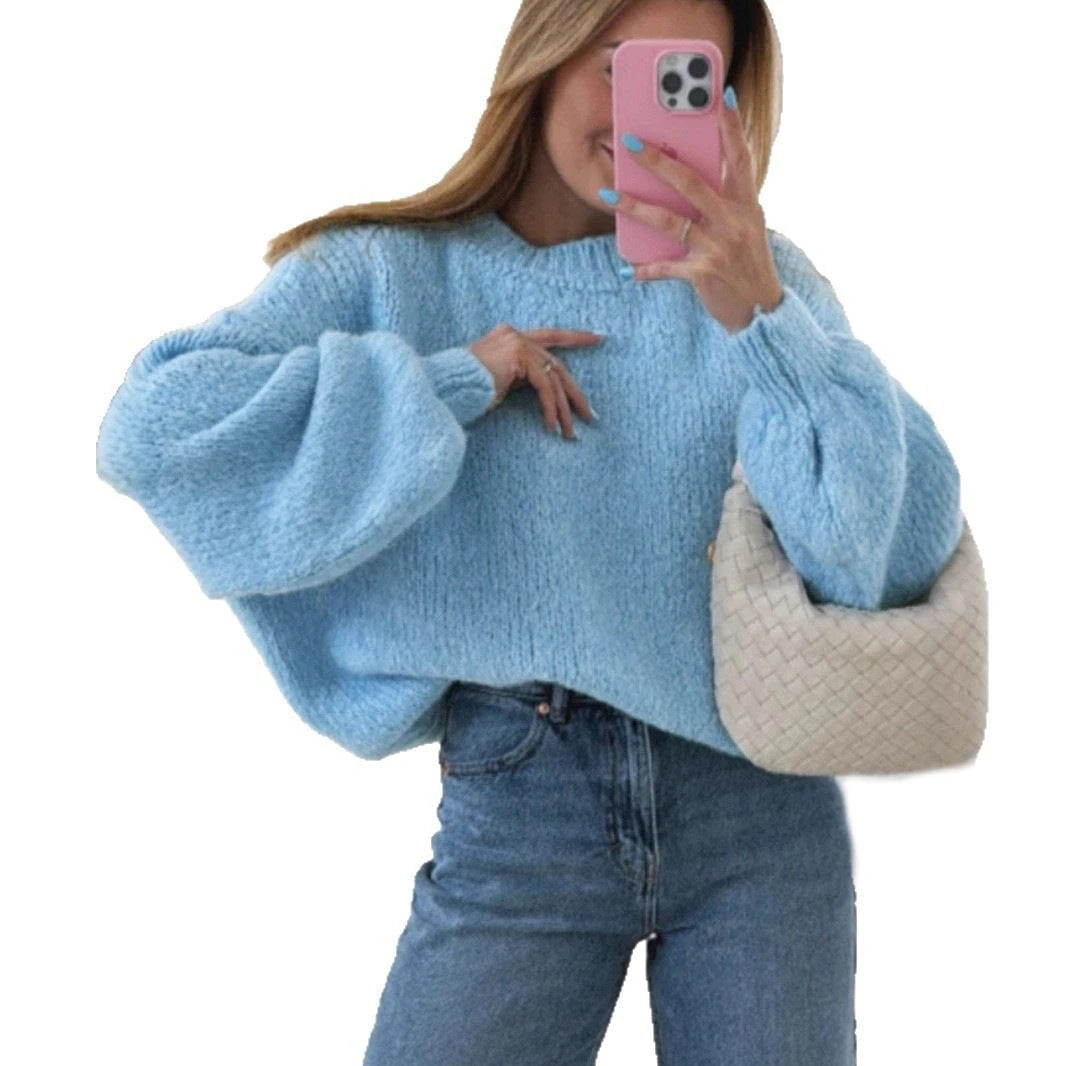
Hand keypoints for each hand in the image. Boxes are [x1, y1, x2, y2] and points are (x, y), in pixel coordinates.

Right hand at [468, 325, 602, 439]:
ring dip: (563, 409)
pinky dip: (550, 409)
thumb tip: (547, 392)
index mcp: (510, 336)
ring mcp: (517, 342)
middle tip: (590, 414)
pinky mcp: (517, 356)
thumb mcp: (499, 380)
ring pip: (552, 378)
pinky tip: (551, 426)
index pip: (550, 335)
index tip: (599, 338)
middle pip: (556, 364)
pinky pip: (543, 387)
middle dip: (574, 392)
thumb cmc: (466, 390)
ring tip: (570, 432)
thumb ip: (521, 377)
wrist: (447, 387)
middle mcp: (515, 334)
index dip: (575, 337)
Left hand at [601, 88, 783, 333]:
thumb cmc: (746, 263)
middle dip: (659, 161)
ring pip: (670, 221)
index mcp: (747, 203)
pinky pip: (667, 267)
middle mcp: (734, 221)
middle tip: (632, 141)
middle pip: (692, 183)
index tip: (723, 93)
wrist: (760, 310)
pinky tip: (628, 270)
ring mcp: (719, 247)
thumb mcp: (745, 225)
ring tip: (609, 195)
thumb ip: (723, 200)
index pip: (740, 157)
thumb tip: (684, 177)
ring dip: (636, 207)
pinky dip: (646, 269)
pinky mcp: (704, 273)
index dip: (732, 126)